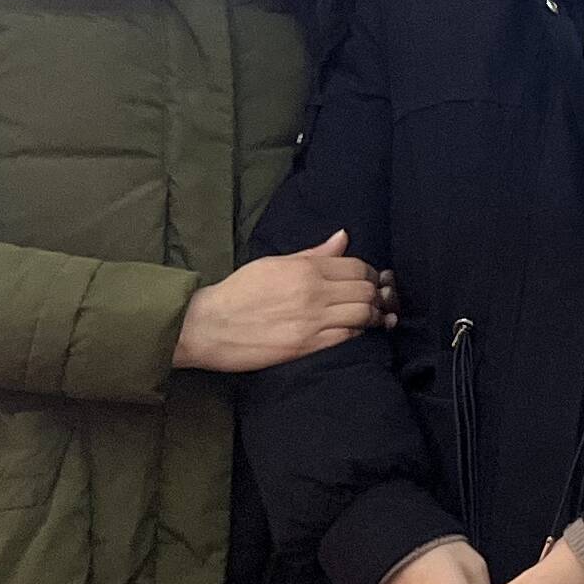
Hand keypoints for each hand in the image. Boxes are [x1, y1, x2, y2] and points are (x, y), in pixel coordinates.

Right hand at [175, 229, 390, 371]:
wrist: (207, 326)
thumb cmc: (239, 292)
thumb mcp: (274, 263)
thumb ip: (314, 253)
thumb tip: (344, 237)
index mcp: (306, 269)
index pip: (358, 267)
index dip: (370, 273)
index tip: (369, 279)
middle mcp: (314, 293)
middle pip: (366, 291)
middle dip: (376, 294)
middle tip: (375, 299)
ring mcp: (312, 321)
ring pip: (363, 314)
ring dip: (372, 315)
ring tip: (370, 316)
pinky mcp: (306, 346)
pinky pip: (348, 337)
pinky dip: (357, 333)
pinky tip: (353, 331)